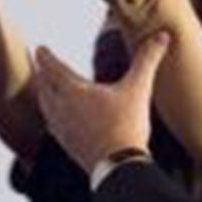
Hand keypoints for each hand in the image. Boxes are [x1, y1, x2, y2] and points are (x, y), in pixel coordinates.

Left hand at [30, 31, 168, 171]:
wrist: (119, 166)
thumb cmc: (126, 125)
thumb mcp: (139, 89)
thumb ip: (147, 60)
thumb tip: (162, 36)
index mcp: (74, 91)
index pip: (52, 68)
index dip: (45, 56)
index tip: (39, 48)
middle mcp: (62, 109)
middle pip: (44, 87)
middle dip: (42, 73)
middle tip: (39, 64)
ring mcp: (62, 129)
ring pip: (46, 107)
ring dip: (44, 94)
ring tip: (45, 89)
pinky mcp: (67, 145)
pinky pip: (53, 126)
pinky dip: (51, 116)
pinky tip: (57, 121)